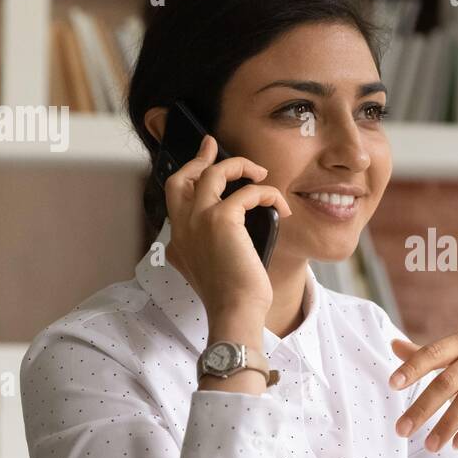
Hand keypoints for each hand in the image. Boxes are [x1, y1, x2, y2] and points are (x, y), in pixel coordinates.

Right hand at [163, 133, 291, 323]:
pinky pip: (248, 192)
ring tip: (261, 173)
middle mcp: (182, 228)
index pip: (176, 199)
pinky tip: (281, 207)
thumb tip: (228, 234)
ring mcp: (198, 221)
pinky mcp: (221, 219)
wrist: (235, 312)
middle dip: (199, 158)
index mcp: (178, 241)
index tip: (202, 162)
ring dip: (240, 167)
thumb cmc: (232, 298)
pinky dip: (267, 195)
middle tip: (214, 146)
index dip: (187, 177)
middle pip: (182, 177)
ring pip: (213, 174)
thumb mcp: (212, 272)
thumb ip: (209, 249)